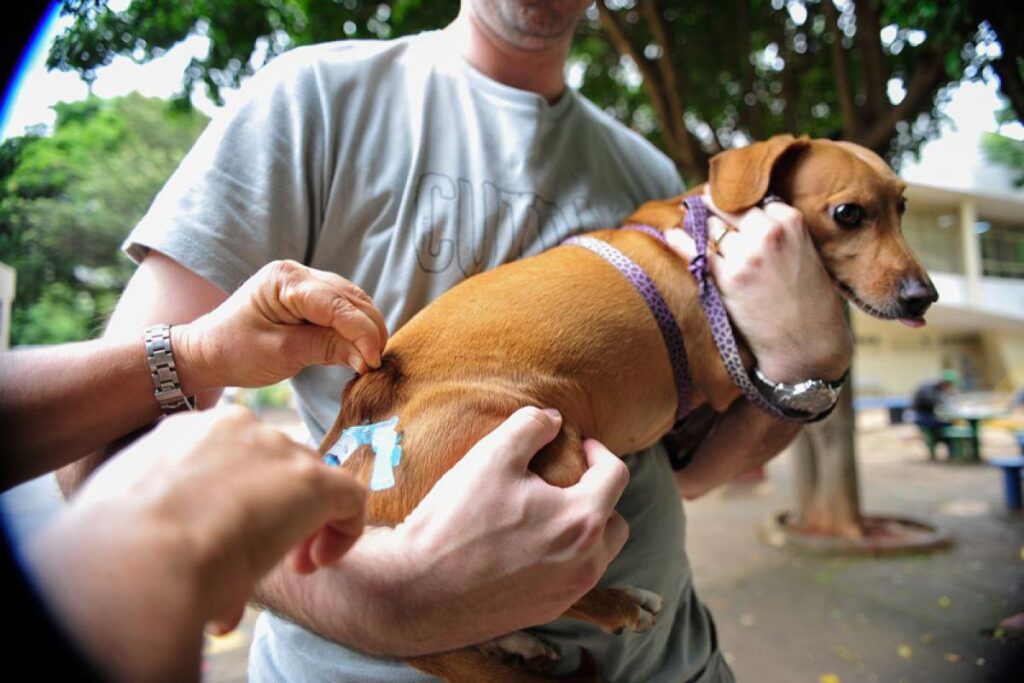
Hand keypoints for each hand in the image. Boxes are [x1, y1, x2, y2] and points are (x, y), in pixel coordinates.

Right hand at [29, 406, 366, 680]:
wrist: (139, 552)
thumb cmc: (122, 545)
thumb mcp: (142, 516)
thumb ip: (176, 519)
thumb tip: (197, 549)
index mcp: (187, 431)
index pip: (235, 454)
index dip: (242, 496)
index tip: (230, 534)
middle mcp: (237, 428)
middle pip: (277, 466)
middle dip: (277, 510)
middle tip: (265, 556)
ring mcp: (277, 449)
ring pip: (311, 482)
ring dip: (307, 525)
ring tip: (292, 566)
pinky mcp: (313, 480)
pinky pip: (351, 499)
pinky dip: (344, 531)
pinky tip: (315, 563)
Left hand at [175, 260, 387, 389]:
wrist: (207, 350)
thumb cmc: (235, 351)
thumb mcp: (281, 354)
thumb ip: (326, 349)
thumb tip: (367, 358)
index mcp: (285, 280)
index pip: (337, 304)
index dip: (362, 332)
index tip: (374, 361)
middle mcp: (298, 273)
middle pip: (351, 298)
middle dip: (370, 330)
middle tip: (377, 364)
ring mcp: (305, 281)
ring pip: (353, 301)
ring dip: (367, 328)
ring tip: (371, 358)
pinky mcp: (309, 296)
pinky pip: (343, 307)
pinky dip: (356, 327)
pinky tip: (360, 348)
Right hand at [390, 407, 630, 636]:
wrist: (416, 590)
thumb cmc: (456, 520)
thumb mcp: (491, 456)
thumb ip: (530, 427)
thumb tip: (554, 419)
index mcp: (582, 521)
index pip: (616, 476)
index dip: (599, 452)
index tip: (578, 445)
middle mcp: (586, 563)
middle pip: (615, 522)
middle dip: (598, 497)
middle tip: (566, 482)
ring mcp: (567, 594)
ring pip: (596, 554)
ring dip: (582, 530)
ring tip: (546, 513)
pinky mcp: (545, 613)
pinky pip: (570, 579)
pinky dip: (561, 558)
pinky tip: (526, 546)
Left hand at [666, 188, 850, 381]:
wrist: (808, 342)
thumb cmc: (808, 300)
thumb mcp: (804, 252)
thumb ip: (779, 230)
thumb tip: (743, 213)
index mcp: (791, 222)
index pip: (754, 200)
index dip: (739, 206)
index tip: (726, 204)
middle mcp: (768, 234)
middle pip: (729, 209)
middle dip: (715, 209)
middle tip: (701, 205)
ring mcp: (746, 256)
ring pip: (712, 228)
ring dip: (701, 227)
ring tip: (689, 222)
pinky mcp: (728, 279)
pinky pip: (697, 252)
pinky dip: (681, 241)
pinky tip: (672, 234)